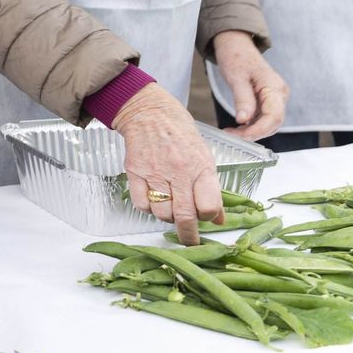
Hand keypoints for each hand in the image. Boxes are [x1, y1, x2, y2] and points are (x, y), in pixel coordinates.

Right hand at [112, 83, 222, 244]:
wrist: (149, 111)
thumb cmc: (180, 131)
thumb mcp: (204, 156)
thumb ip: (210, 188)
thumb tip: (218, 217)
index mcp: (200, 166)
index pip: (208, 206)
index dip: (208, 217)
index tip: (206, 219)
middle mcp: (178, 171)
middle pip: (185, 215)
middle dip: (188, 235)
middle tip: (190, 241)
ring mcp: (154, 172)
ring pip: (161, 213)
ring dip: (167, 218)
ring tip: (170, 210)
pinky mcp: (134, 171)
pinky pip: (141, 203)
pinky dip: (148, 208)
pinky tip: (153, 200)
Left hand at [212, 31, 287, 141]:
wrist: (236, 44)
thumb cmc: (236, 56)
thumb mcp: (236, 77)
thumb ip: (243, 99)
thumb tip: (244, 120)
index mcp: (275, 87)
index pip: (273, 116)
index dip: (258, 130)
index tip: (240, 135)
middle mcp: (279, 94)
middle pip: (273, 123)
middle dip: (254, 133)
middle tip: (231, 135)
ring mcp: (275, 97)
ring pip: (269, 123)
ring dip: (252, 131)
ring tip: (231, 132)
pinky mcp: (268, 100)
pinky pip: (263, 117)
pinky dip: (251, 125)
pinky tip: (237, 127)